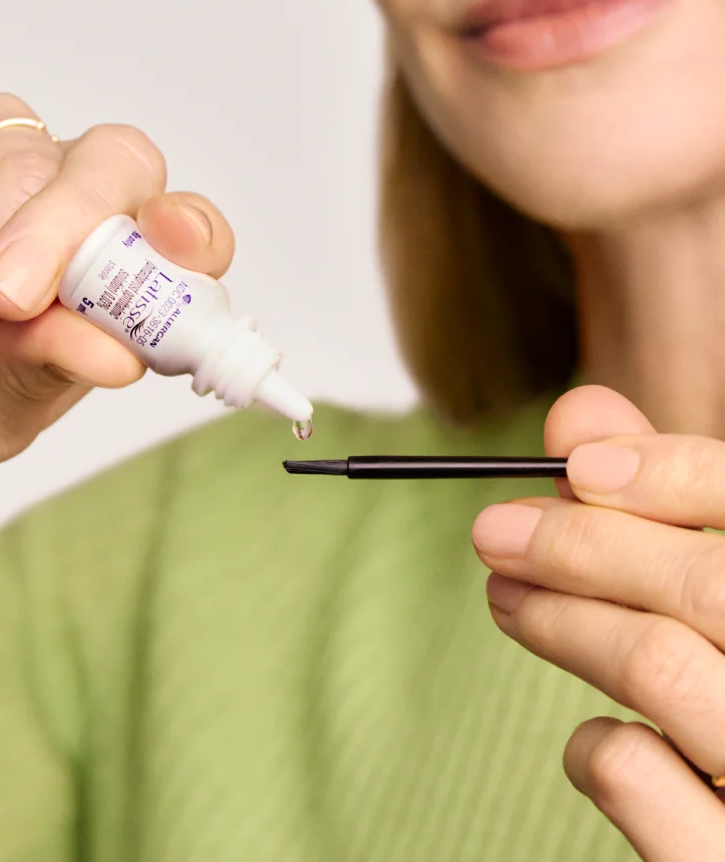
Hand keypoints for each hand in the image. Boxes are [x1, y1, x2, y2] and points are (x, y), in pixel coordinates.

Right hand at [0, 63, 233, 539]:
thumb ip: (49, 374)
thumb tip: (119, 352)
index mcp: (99, 285)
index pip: (178, 235)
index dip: (192, 236)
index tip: (179, 255)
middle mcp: (54, 216)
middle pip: (114, 170)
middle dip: (67, 236)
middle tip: (8, 302)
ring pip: (24, 160)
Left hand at [472, 384, 724, 860]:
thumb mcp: (720, 587)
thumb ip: (665, 501)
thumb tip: (578, 417)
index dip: (670, 471)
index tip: (577, 463)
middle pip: (707, 585)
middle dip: (581, 544)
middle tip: (492, 532)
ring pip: (660, 667)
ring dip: (560, 622)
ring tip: (504, 599)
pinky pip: (636, 777)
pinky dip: (593, 746)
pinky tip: (595, 737)